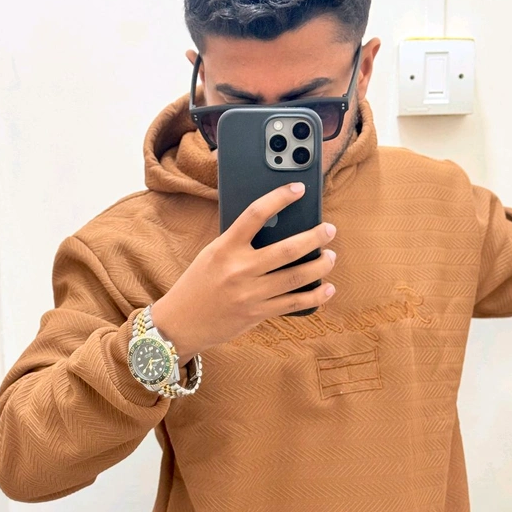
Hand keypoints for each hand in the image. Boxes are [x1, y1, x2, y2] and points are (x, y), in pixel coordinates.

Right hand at [151, 182, 336, 364]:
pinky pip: (294, 303)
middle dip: (315, 237)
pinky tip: (327, 288)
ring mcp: (250, 293)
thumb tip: (276, 229)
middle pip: (287, 249)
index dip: (279, 198)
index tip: (298, 189)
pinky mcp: (258, 313)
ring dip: (320, 265)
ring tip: (330, 256)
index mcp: (225, 248)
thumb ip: (239, 243)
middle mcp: (239, 269)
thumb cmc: (197, 284)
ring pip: (296, 276)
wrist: (181, 323)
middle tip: (329, 229)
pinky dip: (315, 296)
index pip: (255, 214)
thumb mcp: (212, 255)